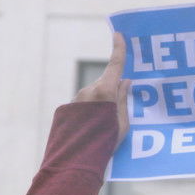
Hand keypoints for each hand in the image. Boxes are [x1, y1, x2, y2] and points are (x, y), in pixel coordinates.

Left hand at [74, 31, 131, 145]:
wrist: (75, 159)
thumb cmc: (104, 144)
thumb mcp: (121, 123)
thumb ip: (123, 99)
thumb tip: (125, 81)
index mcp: (104, 92)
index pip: (115, 66)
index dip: (118, 49)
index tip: (119, 34)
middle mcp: (88, 90)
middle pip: (106, 82)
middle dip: (114, 90)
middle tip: (120, 111)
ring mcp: (77, 98)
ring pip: (95, 93)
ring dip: (102, 103)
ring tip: (105, 126)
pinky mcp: (69, 106)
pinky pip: (86, 103)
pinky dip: (92, 110)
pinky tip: (93, 127)